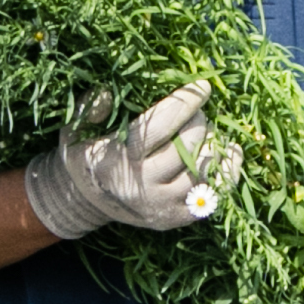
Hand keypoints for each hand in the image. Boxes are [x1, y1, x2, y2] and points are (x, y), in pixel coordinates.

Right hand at [21, 84, 241, 241]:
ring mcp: (162, 206)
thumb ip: (89, 107)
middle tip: (197, 111)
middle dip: (199, 121)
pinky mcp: (177, 218)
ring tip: (207, 130)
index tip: (203, 85)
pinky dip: (228, 171)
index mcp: (117, 161)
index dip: (186, 102)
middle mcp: (142, 187)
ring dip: (213, 143)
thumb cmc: (85, 155)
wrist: (84, 202)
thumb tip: (110, 91)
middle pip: (188, 146)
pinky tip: (228, 151)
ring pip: (205, 170)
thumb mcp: (75, 129)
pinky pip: (215, 194)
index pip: (161, 126)